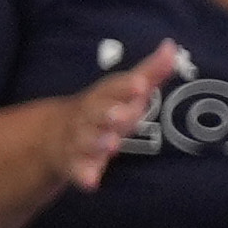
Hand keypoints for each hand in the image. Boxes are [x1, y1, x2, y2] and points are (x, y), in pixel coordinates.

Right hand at [40, 45, 185, 194]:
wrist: (55, 134)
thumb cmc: (105, 108)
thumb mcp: (126, 89)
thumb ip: (151, 71)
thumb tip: (172, 45)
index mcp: (104, 96)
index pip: (114, 88)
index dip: (126, 87)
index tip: (140, 85)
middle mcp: (90, 116)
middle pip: (96, 113)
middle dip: (108, 113)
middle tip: (120, 116)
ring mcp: (80, 140)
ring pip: (86, 141)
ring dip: (97, 142)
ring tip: (110, 145)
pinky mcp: (76, 164)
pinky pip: (79, 170)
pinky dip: (83, 175)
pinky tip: (90, 182)